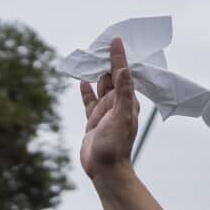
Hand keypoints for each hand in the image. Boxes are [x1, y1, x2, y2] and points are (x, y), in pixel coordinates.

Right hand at [79, 37, 139, 178]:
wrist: (105, 169)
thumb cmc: (115, 145)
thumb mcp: (121, 115)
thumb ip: (124, 93)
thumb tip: (124, 70)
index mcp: (127, 102)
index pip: (122, 74)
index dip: (119, 57)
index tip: (116, 40)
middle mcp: (117, 105)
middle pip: (111, 78)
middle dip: (108, 62)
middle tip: (102, 43)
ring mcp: (105, 112)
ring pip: (100, 87)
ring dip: (97, 73)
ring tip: (92, 58)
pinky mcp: (93, 120)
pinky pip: (89, 101)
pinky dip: (86, 91)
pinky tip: (83, 81)